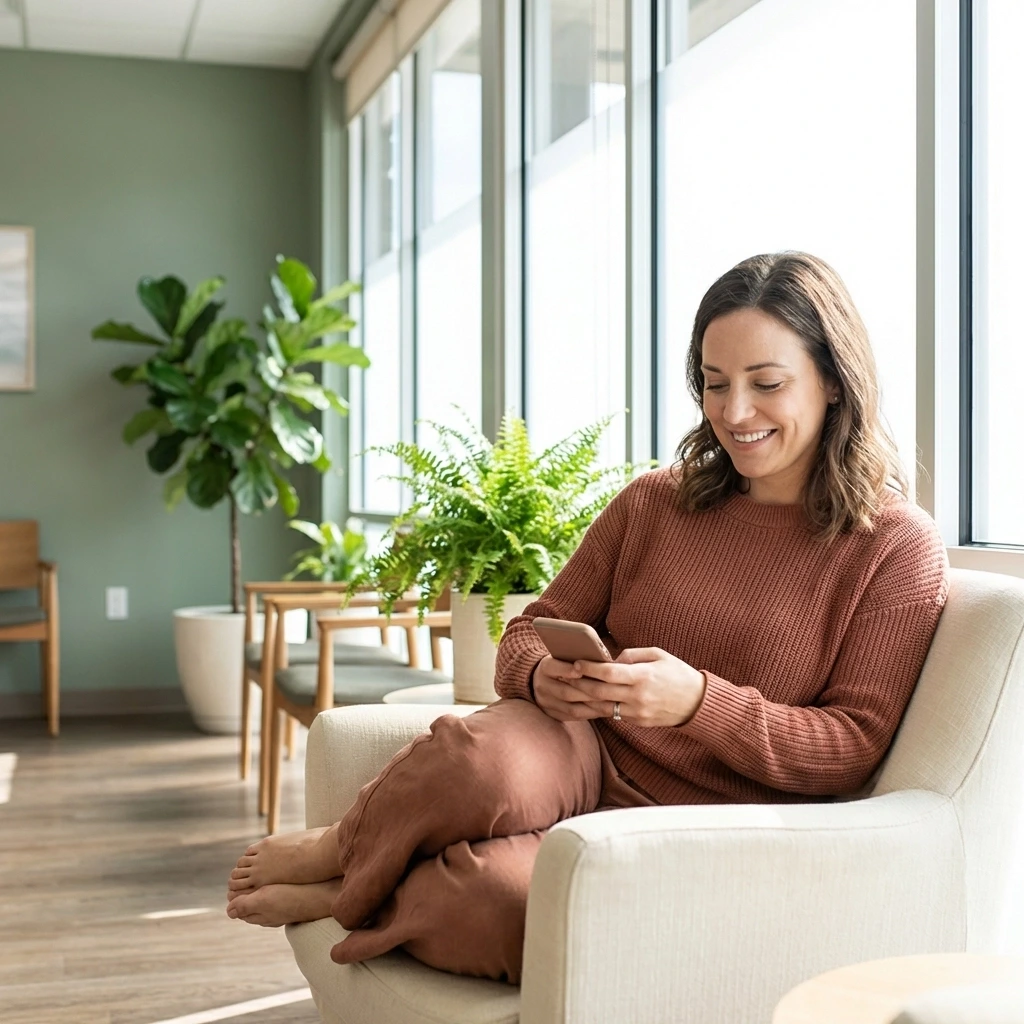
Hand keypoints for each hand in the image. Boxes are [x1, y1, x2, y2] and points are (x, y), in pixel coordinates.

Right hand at [532, 654, 611, 722]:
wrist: (544, 679)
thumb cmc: (563, 663)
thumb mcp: (564, 656)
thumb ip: (577, 659)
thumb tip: (600, 660)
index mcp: (545, 667)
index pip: (553, 668)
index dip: (567, 670)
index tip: (581, 670)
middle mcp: (542, 686)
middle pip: (566, 692)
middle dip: (589, 692)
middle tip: (608, 691)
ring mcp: (546, 703)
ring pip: (572, 708)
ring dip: (593, 707)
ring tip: (610, 703)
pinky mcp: (553, 715)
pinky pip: (574, 717)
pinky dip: (590, 714)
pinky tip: (604, 710)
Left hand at [570, 647, 706, 726]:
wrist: (698, 703)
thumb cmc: (678, 674)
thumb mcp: (658, 655)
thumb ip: (632, 655)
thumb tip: (610, 658)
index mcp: (643, 677)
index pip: (609, 673)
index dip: (589, 668)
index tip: (575, 662)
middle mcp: (638, 697)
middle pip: (599, 692)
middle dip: (579, 684)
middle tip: (564, 676)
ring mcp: (637, 712)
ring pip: (602, 707)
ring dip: (583, 699)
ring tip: (569, 690)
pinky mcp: (638, 722)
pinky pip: (612, 714)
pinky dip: (598, 707)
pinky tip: (586, 701)